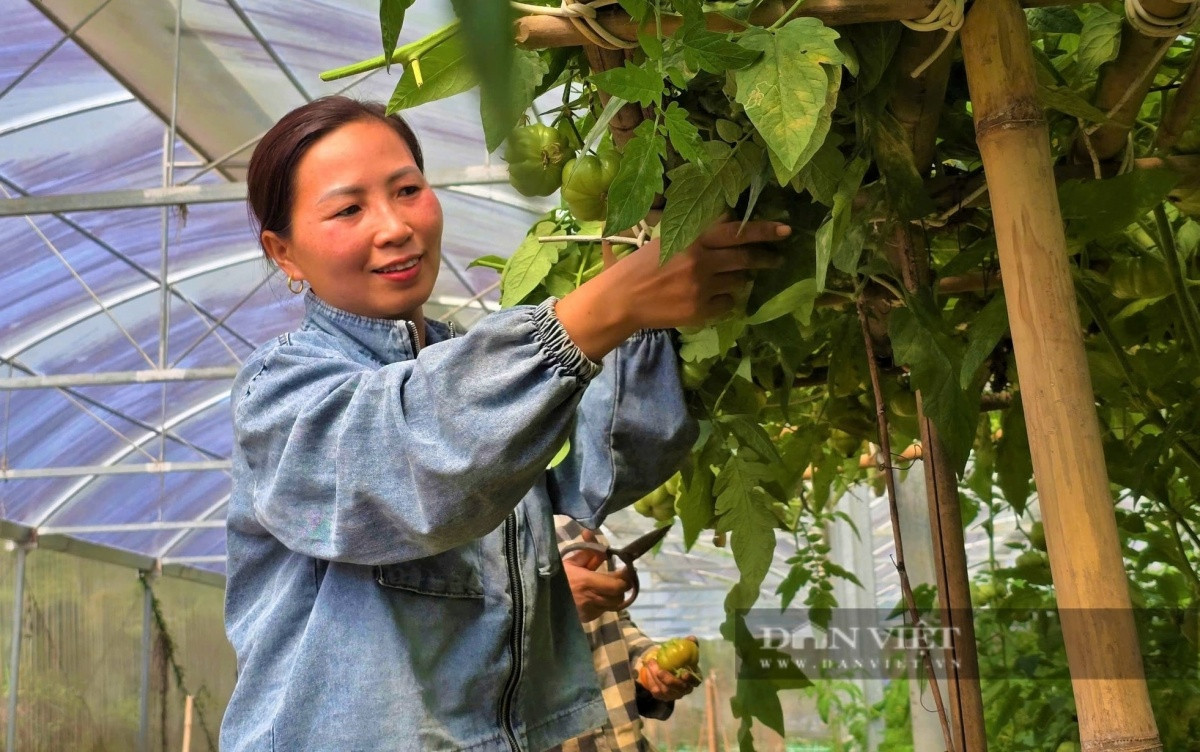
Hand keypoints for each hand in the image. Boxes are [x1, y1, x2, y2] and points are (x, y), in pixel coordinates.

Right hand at [556, 219, 789, 359]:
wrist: (622, 299)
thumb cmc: (642, 266)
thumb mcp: (669, 241)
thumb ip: (699, 234)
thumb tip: (730, 222)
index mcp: (692, 240)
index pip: (736, 231)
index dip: (764, 230)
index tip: (786, 229)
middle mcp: (701, 262)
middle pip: (745, 259)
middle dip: (766, 258)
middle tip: (776, 259)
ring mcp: (702, 288)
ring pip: (739, 282)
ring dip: (739, 280)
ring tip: (727, 279)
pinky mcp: (701, 311)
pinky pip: (728, 305)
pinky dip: (725, 301)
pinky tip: (710, 298)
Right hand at [562, 535, 634, 622]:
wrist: (539, 599)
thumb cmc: (554, 577)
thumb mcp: (570, 562)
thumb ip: (589, 553)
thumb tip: (602, 545)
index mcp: (587, 582)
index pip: (617, 584)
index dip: (626, 576)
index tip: (627, 567)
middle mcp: (591, 600)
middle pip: (620, 596)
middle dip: (623, 586)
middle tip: (622, 576)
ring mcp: (590, 612)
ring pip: (614, 605)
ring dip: (616, 595)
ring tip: (611, 586)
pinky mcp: (587, 618)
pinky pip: (603, 610)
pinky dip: (605, 602)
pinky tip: (597, 595)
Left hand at [637, 637, 701, 701]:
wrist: (664, 665)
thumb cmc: (678, 658)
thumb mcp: (684, 649)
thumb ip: (689, 643)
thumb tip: (691, 638)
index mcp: (693, 678)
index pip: (695, 682)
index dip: (691, 680)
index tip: (684, 673)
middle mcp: (684, 689)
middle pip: (678, 689)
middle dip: (669, 680)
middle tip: (660, 670)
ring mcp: (673, 694)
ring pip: (665, 690)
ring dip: (656, 678)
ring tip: (650, 664)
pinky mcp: (662, 696)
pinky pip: (656, 691)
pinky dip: (650, 680)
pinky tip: (647, 670)